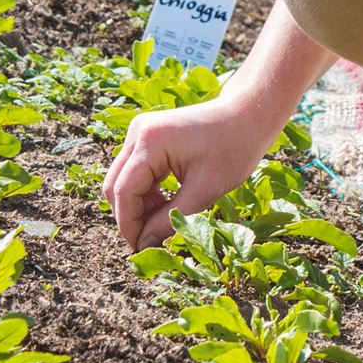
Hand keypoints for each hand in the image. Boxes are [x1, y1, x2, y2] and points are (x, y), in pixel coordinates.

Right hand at [101, 93, 283, 249]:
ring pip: (122, 179)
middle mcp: (138, 132)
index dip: (129, 224)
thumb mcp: (204, 191)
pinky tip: (164, 205)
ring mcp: (140, 132)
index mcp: (150, 142)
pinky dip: (144, 192)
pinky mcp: (147, 136)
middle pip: (115, 185)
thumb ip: (170, 219)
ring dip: (137, 205)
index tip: (141, 248)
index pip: (123, 191)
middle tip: (149, 240)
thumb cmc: (234, 148)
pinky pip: (134, 171)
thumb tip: (145, 244)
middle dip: (129, 216)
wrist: (247, 114)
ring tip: (161, 223)